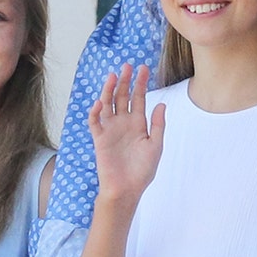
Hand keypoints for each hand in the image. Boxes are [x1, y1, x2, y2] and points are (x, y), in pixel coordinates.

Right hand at [87, 64, 165, 208]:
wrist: (126, 190)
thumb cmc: (142, 171)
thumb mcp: (155, 146)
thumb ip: (158, 125)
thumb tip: (161, 104)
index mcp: (138, 124)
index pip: (138, 98)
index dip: (140, 83)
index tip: (143, 68)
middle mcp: (123, 123)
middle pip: (122, 97)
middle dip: (124, 81)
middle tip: (127, 66)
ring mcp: (110, 130)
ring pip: (108, 105)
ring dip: (109, 91)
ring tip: (113, 76)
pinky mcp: (99, 139)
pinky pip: (95, 122)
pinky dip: (95, 112)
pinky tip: (100, 102)